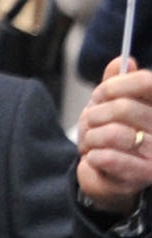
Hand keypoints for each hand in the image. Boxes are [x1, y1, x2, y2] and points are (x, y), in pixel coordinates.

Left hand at [81, 57, 151, 216]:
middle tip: (92, 124)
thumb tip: (123, 61)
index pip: (147, 83)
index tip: (101, 93)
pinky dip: (93, 156)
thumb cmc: (112, 137)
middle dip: (95, 115)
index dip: (116, 85)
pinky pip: (107, 157)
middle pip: (123, 107)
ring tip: (94, 144)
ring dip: (91, 138)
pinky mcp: (147, 174)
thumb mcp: (110, 105)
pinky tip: (97, 159)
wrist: (110, 176)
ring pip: (112, 133)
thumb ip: (116, 83)